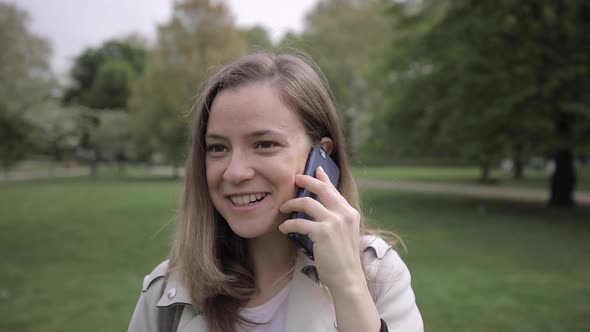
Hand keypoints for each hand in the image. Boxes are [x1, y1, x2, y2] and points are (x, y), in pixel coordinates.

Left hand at [279, 167, 364, 290]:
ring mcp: (334, 222)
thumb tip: (319, 207)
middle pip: (321, 189)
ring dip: (291, 204)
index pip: (334, 190)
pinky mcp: (323, 232)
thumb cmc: (342, 258)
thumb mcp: (344, 233)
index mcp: (349, 212)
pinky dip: (289, 225)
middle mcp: (344, 213)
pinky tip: (283, 228)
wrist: (347, 277)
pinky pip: (299, 223)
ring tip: (283, 208)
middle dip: (305, 181)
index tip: (315, 169)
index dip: (323, 178)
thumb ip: (335, 218)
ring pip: (307, 203)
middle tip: (294, 179)